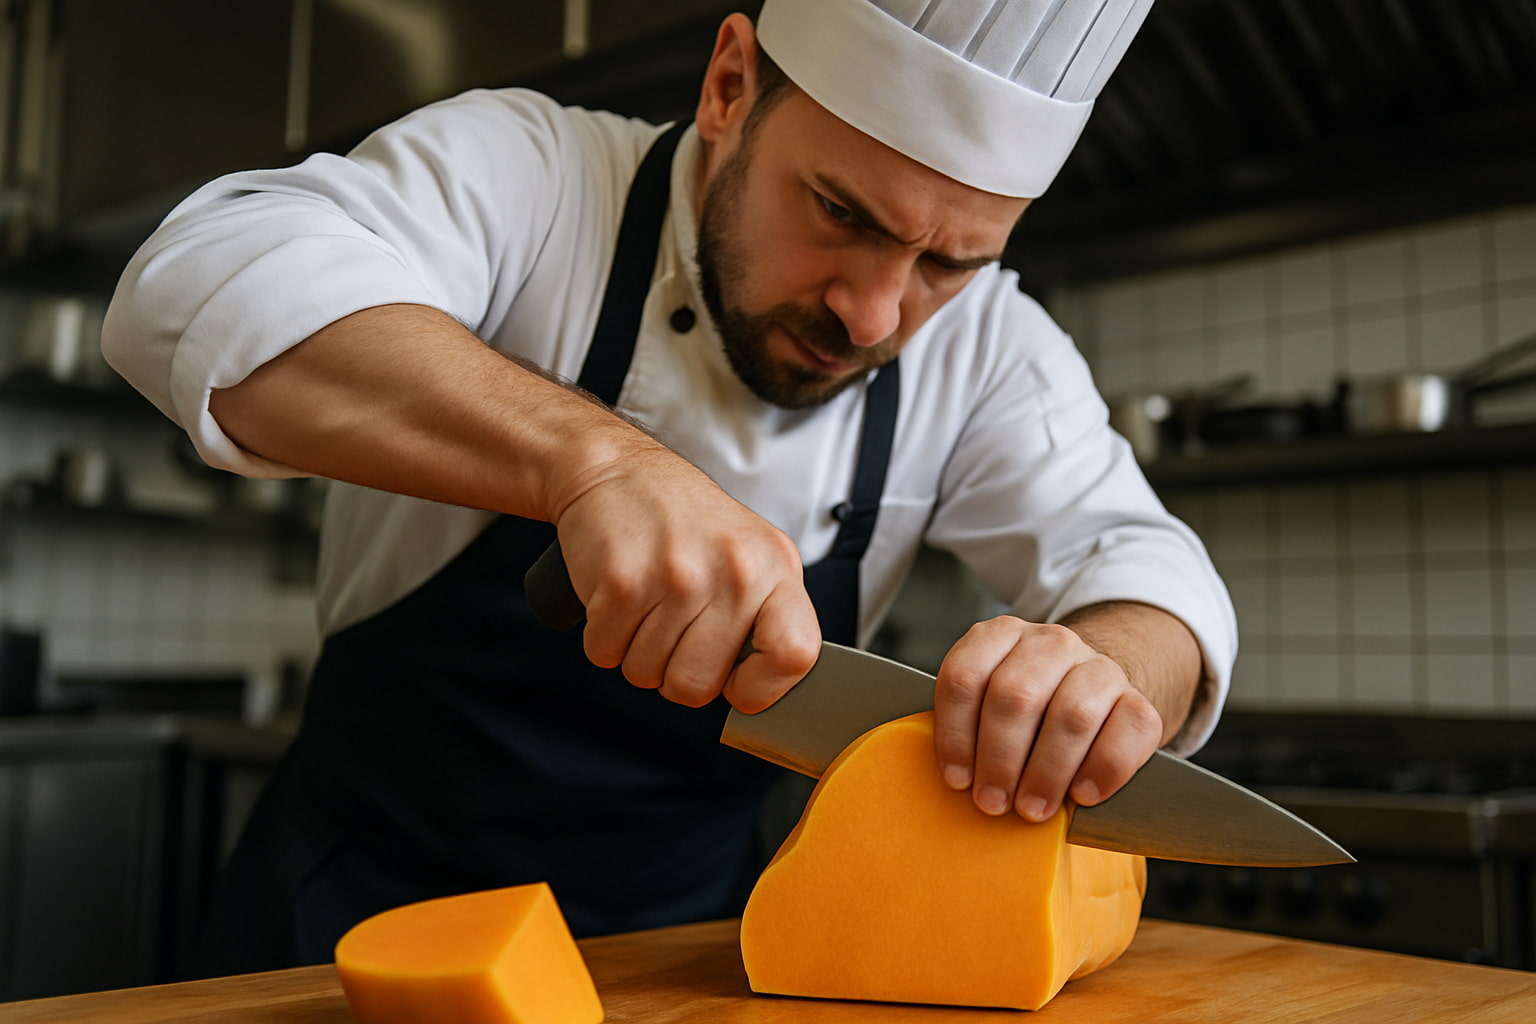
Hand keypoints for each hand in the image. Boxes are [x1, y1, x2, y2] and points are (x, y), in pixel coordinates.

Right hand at [550, 439, 820, 712]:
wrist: (615, 468)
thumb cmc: (682, 518)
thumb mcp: (749, 551)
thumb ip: (765, 614)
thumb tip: (761, 688)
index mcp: (775, 567)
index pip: (794, 655)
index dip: (762, 689)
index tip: (738, 684)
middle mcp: (732, 572)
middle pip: (698, 686)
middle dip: (675, 672)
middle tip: (672, 629)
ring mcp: (676, 578)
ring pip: (646, 674)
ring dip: (636, 651)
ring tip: (646, 603)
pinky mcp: (622, 582)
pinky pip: (605, 653)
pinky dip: (603, 636)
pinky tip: (618, 597)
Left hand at [931, 615, 1164, 821]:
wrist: (1092, 697)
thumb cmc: (1028, 714)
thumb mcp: (987, 706)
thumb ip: (971, 728)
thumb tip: (959, 781)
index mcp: (1001, 636)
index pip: (966, 676)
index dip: (955, 733)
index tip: (956, 779)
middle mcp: (1051, 643)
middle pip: (1016, 696)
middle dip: (1000, 758)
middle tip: (992, 802)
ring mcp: (1099, 666)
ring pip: (1073, 716)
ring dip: (1047, 771)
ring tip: (1031, 808)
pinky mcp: (1138, 698)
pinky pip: (1129, 731)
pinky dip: (1104, 769)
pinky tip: (1083, 795)